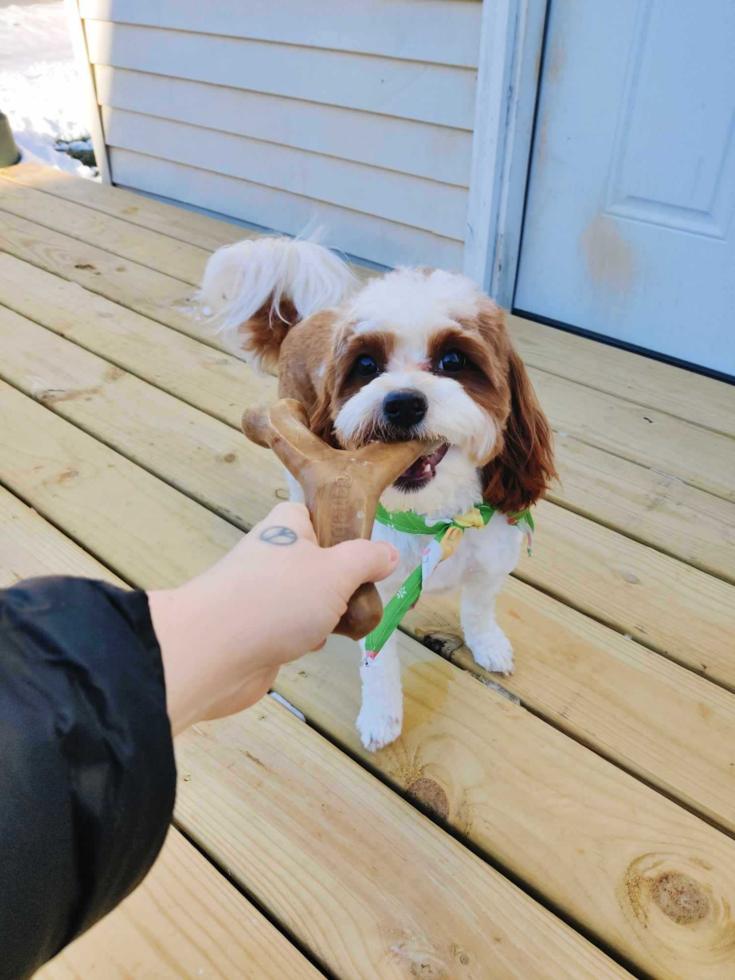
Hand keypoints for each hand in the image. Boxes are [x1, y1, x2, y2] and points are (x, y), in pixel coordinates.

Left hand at [148, 503, 398, 734]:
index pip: (319, 516)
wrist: (213, 653)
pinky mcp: (254, 629)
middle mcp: (271, 553)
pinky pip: (291, 626)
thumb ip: (367, 560)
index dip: (345, 533)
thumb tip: (389, 553)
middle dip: (343, 581)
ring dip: (328, 612)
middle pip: (318, 560)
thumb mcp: (336, 570)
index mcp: (286, 526)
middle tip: (363, 595)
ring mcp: (260, 593)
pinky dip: (306, 636)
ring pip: (307, 597)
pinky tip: (317, 645)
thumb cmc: (278, 599)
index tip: (369, 556)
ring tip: (348, 624)